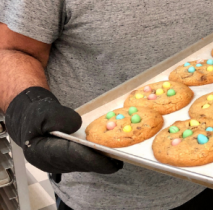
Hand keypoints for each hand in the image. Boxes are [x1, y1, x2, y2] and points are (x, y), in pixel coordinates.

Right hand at [6, 87, 121, 173]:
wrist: (28, 118)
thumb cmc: (36, 114)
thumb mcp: (45, 111)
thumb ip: (60, 118)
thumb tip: (77, 127)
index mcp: (40, 152)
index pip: (70, 157)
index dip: (91, 158)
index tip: (110, 157)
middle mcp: (49, 163)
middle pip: (79, 164)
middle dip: (101, 161)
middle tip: (121, 157)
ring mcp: (57, 164)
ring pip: (82, 165)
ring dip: (100, 161)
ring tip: (119, 155)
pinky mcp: (64, 162)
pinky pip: (82, 162)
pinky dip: (95, 158)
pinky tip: (108, 152)